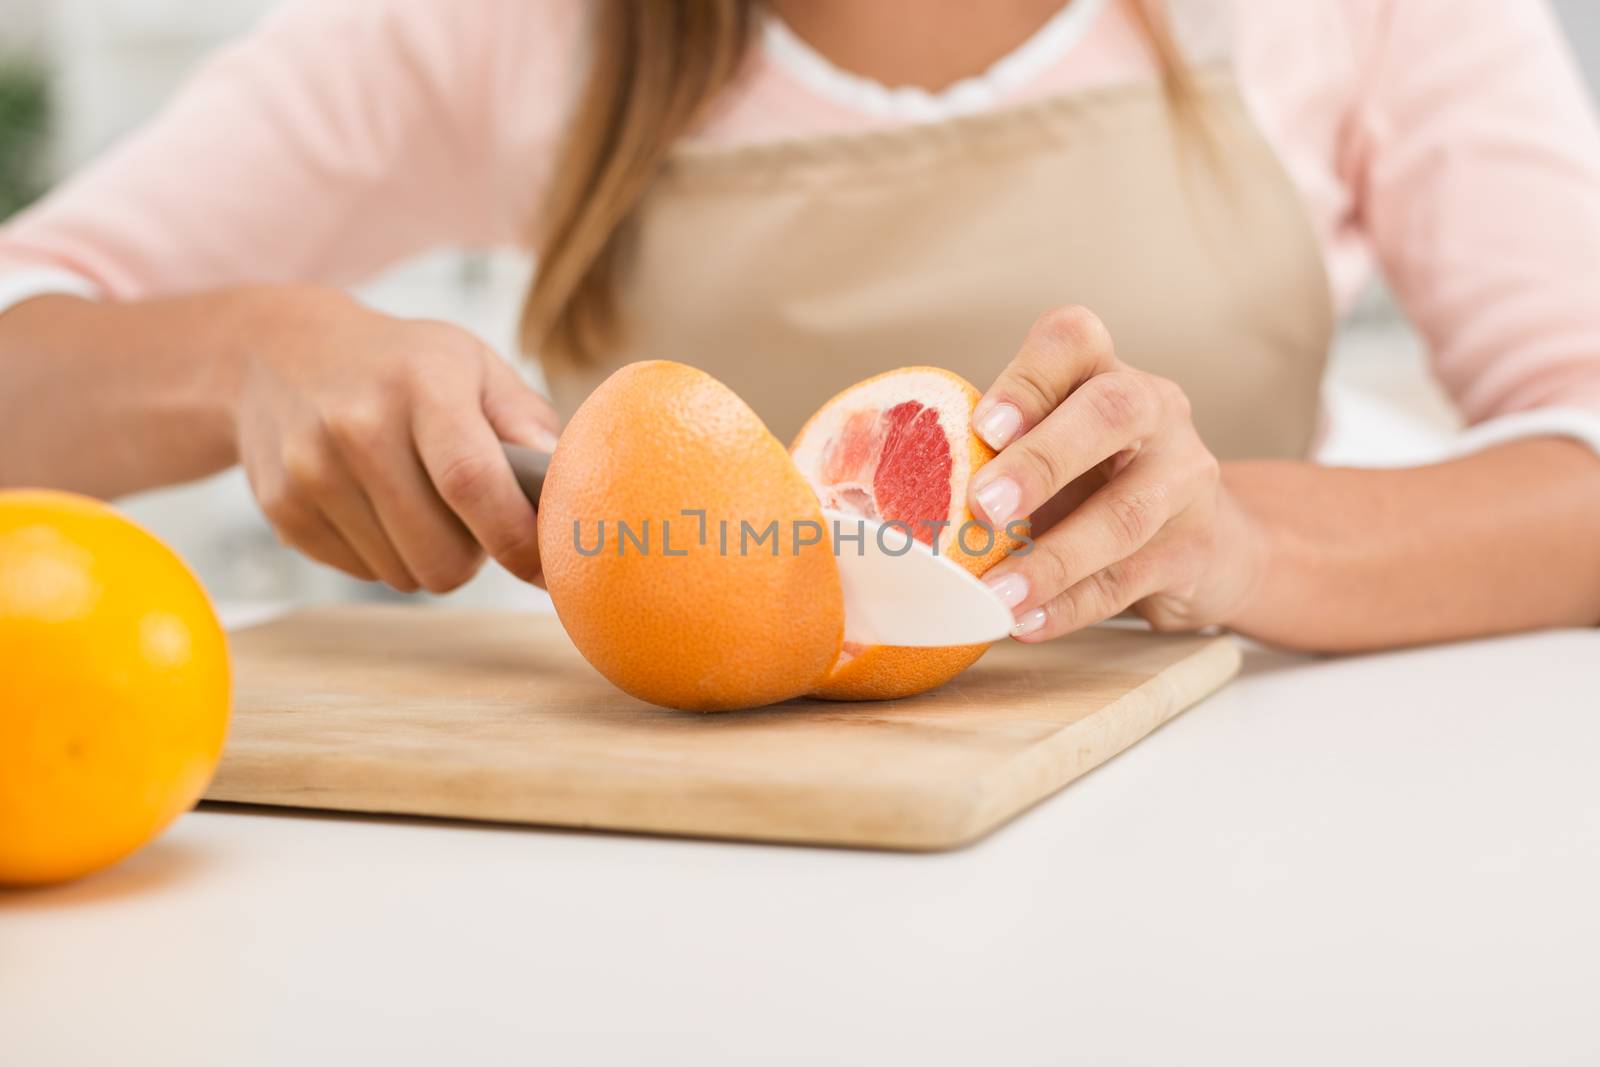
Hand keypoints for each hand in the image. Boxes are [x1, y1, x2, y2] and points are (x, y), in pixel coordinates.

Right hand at [232, 287, 558, 591]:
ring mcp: (310, 471)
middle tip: (472, 517)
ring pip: (404, 575)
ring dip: (427, 554)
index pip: (473, 485)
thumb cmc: (402, 364)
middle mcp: (358, 427)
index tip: (549, 568)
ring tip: (421, 501)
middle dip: (474, 555)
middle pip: (441, 556)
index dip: (519, 540)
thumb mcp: (472, 365)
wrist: (278, 350)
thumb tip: (571, 483)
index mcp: (421, 385)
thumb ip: (527, 422)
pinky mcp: (282, 509)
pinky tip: (374, 503)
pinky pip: (362, 572)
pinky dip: (382, 553)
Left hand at [968, 306, 1265, 640]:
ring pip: (1124, 513)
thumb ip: (998, 454)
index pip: (1074, 340)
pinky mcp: (1194, 549)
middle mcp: (1155, 410)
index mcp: (1104, 372)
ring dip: (1052, 558)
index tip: (985, 426)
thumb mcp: (1054, 447)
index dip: (1028, 378)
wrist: (1208, 542)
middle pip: (1111, 413)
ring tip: (997, 593)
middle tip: (985, 506)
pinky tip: (1027, 623)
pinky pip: (1128, 580)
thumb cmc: (1098, 482)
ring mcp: (1184, 478)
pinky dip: (1070, 606)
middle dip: (1043, 460)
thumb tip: (904, 495)